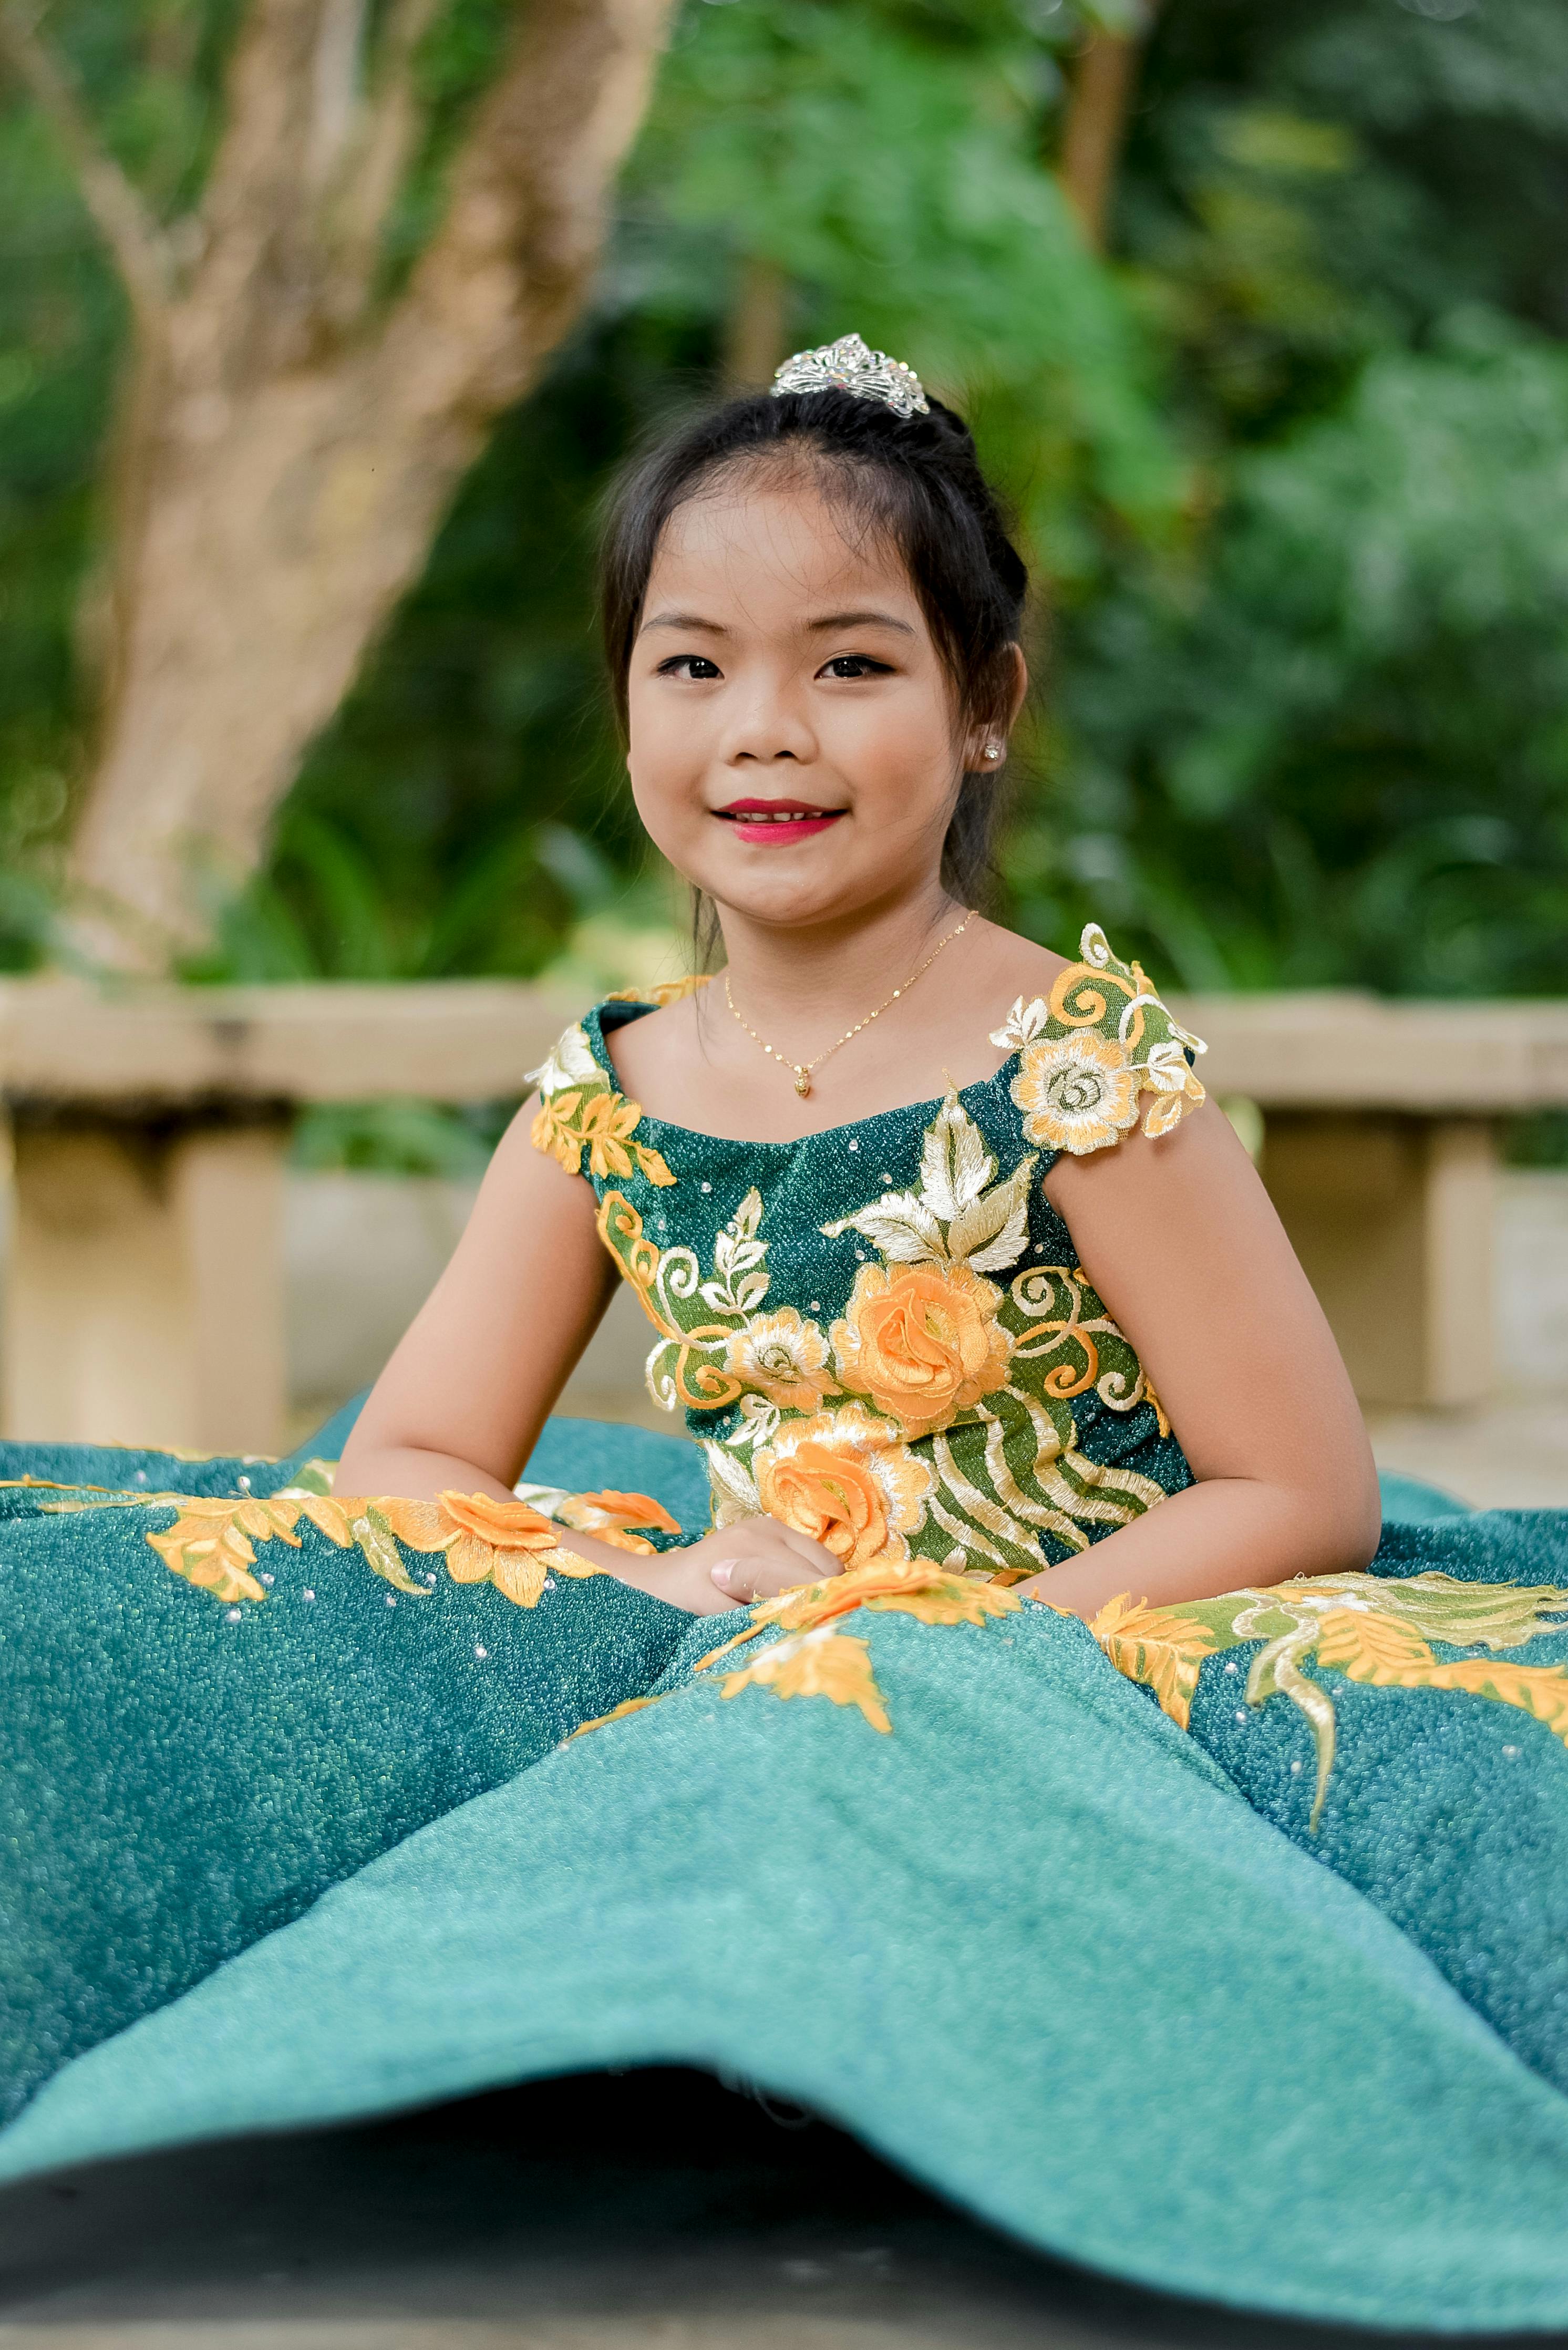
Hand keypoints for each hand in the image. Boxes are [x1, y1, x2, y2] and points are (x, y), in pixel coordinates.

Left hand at [610, 1517, 844, 1615]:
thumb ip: (763, 1617)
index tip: (823, 1634)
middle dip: (825, 1598)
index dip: (820, 1608)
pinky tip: (796, 1598)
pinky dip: (814, 1577)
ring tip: (805, 1614)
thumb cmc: (681, 1609)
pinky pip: (815, 1555)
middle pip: (826, 1569)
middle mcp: (766, 1529)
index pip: (810, 1580)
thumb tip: (805, 1622)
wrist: (656, 1584)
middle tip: (818, 1629)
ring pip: (827, 1562)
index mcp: (752, 1549)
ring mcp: (771, 1525)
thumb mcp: (719, 1621)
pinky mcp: (772, 1529)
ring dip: (823, 1588)